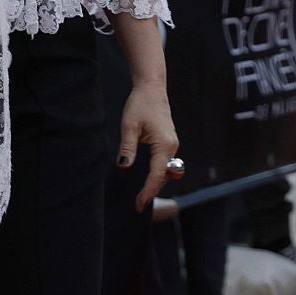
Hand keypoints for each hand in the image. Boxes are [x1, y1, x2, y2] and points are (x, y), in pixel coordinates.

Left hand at [117, 81, 179, 209]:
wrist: (151, 88)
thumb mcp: (129, 126)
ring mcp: (172, 145)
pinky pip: (165, 164)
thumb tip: (123, 167)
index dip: (148, 191)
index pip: (157, 175)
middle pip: (164, 176)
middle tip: (137, 206)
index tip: (139, 204)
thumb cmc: (140, 104)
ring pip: (165, 171)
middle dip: (152, 191)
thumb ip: (127, 148)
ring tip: (141, 197)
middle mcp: (172, 147)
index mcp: (164, 145)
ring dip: (155, 183)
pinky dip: (158, 174)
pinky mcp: (169, 143)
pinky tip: (147, 180)